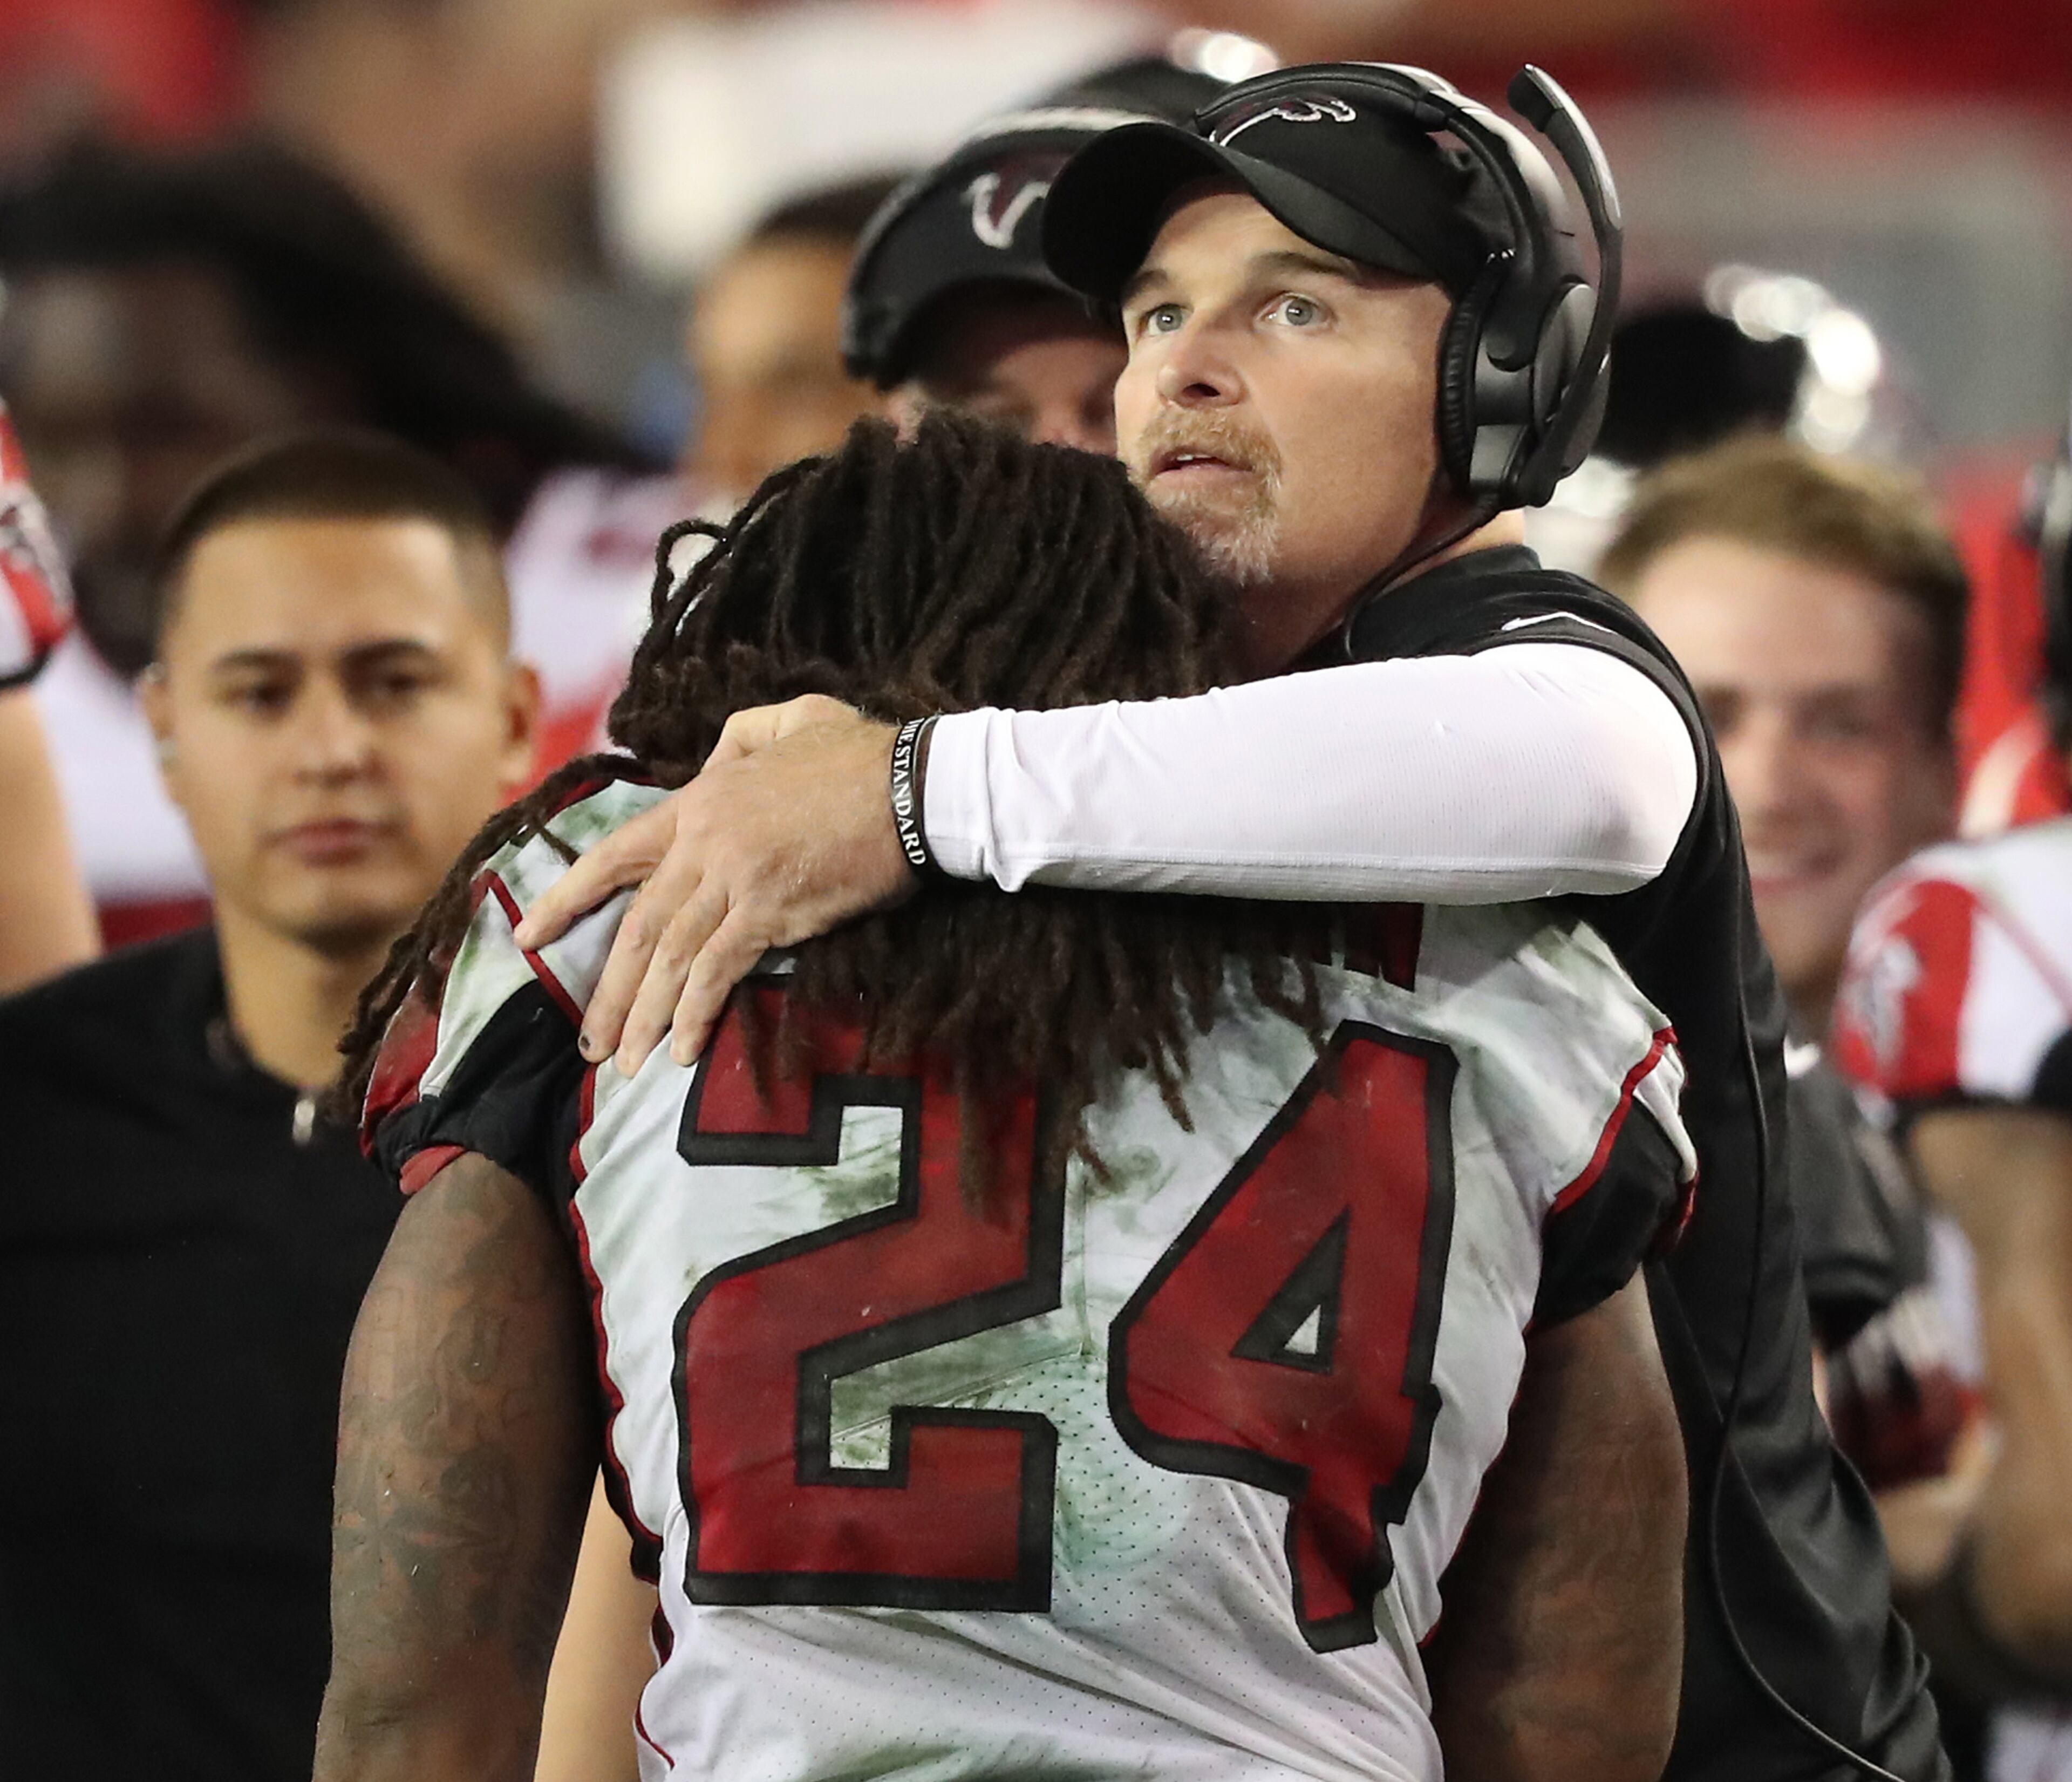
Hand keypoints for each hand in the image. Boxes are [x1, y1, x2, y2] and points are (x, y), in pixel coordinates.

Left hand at [512, 696, 914, 1072]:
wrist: (913, 785)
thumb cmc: (863, 753)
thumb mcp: (790, 719)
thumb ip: (740, 738)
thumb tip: (715, 765)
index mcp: (700, 801)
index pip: (615, 856)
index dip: (568, 901)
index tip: (530, 938)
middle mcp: (704, 843)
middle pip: (637, 926)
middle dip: (609, 992)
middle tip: (590, 1043)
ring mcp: (734, 879)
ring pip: (669, 957)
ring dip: (644, 1017)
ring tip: (625, 1064)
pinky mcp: (772, 912)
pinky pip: (718, 971)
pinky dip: (696, 1014)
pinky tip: (684, 1052)